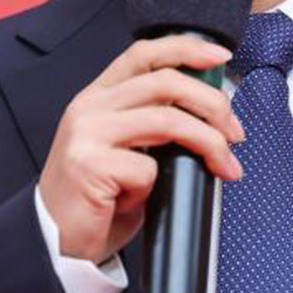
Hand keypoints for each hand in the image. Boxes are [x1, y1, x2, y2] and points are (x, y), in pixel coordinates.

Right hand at [38, 35, 244, 264]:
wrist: (57, 242)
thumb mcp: (126, 149)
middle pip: (166, 82)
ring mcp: (86, 134)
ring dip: (209, 144)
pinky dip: (157, 185)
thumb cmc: (97, 200)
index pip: (145, 53)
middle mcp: (89, 107)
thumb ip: (154, 122)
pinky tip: (141, 199)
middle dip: (214, 105)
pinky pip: (148, 168)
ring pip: (167, 120)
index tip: (220, 59)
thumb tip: (211, 115)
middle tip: (235, 134)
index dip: (187, 49)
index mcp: (98, 97)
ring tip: (224, 166)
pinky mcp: (89, 165)